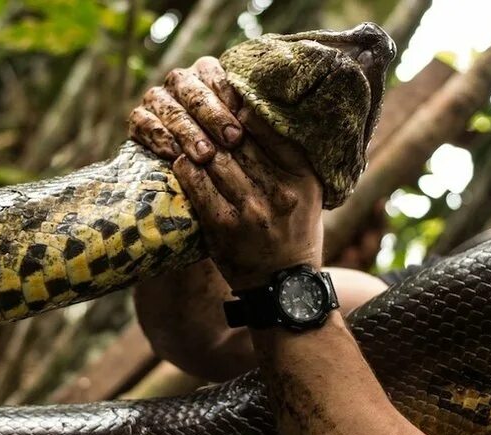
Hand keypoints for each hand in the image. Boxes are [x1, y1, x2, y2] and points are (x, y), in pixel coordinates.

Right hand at [128, 57, 242, 163]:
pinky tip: (174, 153)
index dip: (230, 98)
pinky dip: (158, 137)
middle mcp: (181, 81)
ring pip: (170, 109)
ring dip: (189, 132)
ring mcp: (158, 98)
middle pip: (193, 92)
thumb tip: (256, 113)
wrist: (202, 170)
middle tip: (232, 140)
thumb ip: (252, 118)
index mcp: (208, 72)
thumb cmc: (234, 146)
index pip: (216, 76)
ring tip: (206, 155)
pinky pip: (143, 122)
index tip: (244, 120)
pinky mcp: (139, 118)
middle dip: (214, 117)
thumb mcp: (248, 130)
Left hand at [174, 108, 323, 290]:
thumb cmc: (294, 227)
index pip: (269, 128)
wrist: (282, 282)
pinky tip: (181, 160)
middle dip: (216, 123)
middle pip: (238, 141)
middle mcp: (280, 192)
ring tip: (185, 130)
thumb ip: (292, 154)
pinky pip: (198, 186)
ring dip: (196, 142)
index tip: (229, 95)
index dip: (244, 108)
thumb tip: (264, 108)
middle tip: (198, 106)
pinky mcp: (225, 227)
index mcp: (302, 177)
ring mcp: (251, 210)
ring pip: (215, 159)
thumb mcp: (309, 190)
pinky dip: (186, 170)